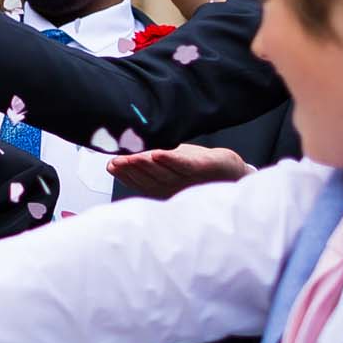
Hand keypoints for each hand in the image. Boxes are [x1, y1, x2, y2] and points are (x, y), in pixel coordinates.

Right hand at [106, 144, 252, 198]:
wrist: (231, 173)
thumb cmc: (199, 168)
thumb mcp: (169, 164)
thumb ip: (148, 163)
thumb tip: (118, 160)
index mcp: (163, 188)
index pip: (140, 181)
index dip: (124, 174)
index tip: (111, 165)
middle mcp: (174, 187)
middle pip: (149, 178)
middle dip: (131, 169)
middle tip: (116, 162)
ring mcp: (189, 179)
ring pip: (163, 172)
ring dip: (146, 165)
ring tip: (131, 158)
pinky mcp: (203, 168)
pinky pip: (184, 165)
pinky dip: (170, 160)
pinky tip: (158, 153)